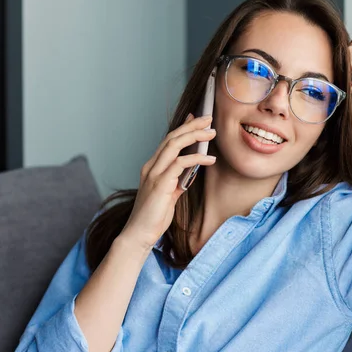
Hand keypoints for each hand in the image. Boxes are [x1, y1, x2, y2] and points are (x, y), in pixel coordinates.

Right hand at [118, 114, 216, 249]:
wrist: (140, 234)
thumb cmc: (154, 216)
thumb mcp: (170, 194)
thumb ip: (178, 181)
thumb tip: (192, 170)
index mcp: (152, 167)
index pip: (168, 141)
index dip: (183, 127)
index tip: (196, 117)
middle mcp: (151, 166)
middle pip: (172, 138)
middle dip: (191, 125)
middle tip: (208, 118)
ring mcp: (154, 174)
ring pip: (174, 145)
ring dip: (194, 136)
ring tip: (211, 133)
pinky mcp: (160, 184)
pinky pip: (180, 164)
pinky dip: (196, 159)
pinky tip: (210, 159)